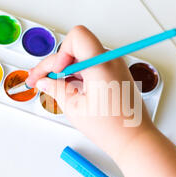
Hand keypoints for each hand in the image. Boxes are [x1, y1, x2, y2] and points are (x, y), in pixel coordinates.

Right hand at [26, 25, 154, 160]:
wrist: (134, 139)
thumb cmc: (112, 128)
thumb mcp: (75, 108)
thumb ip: (56, 89)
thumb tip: (45, 81)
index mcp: (101, 65)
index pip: (77, 37)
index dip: (61, 53)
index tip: (56, 72)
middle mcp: (110, 61)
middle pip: (76, 47)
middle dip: (56, 62)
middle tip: (40, 78)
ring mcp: (115, 66)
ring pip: (83, 56)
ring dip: (66, 69)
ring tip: (53, 86)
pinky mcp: (116, 74)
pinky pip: (92, 65)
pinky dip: (78, 74)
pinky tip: (68, 88)